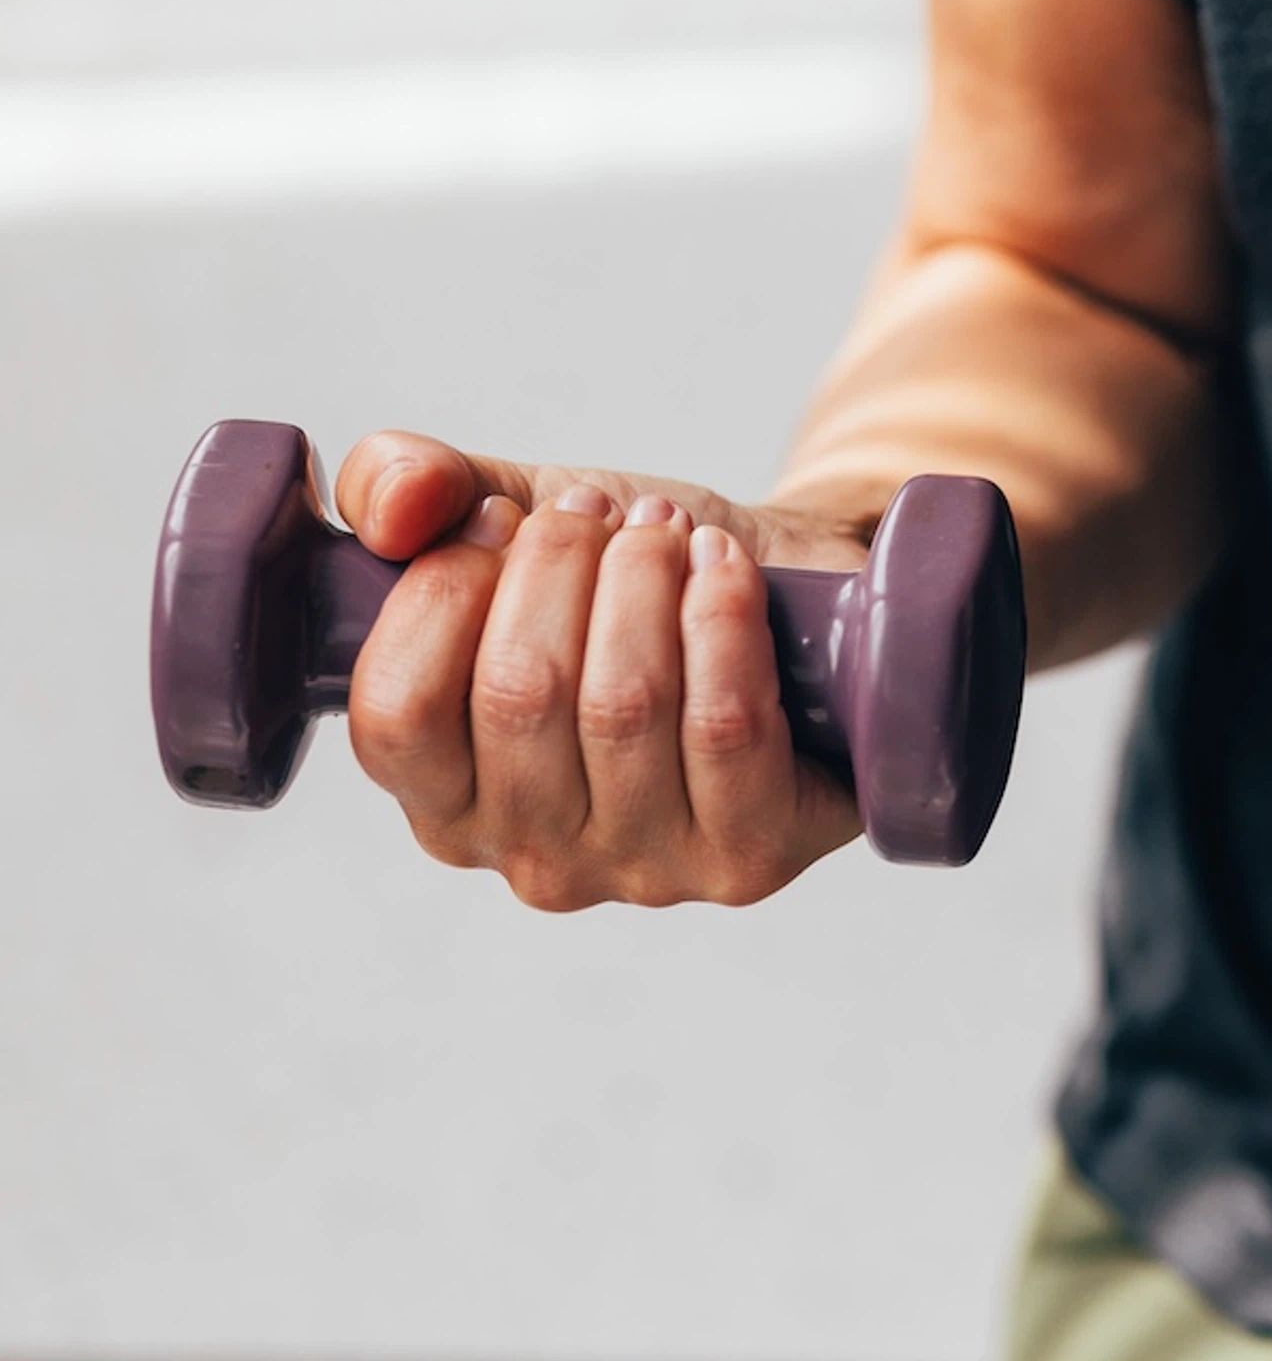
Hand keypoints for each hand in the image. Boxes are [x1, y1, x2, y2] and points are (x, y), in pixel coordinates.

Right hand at [334, 432, 872, 906]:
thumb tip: (394, 507)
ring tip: (665, 530)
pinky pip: (724, 725)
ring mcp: (643, 870)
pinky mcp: (750, 857)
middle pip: (518, 695)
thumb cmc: (633, 584)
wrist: (788, 603)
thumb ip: (410, 490)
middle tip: (606, 510)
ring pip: (624, 703)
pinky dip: (721, 619)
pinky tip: (723, 565)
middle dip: (562, 565)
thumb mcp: (511, 518)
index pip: (396, 715)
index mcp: (444, 801)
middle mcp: (531, 860)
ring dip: (645, 581)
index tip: (504, 518)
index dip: (445, 594)